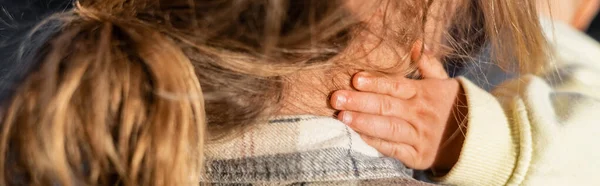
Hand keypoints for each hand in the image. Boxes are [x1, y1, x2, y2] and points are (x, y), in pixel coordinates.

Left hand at [330, 54, 466, 171]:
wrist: (471, 140)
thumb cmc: (448, 107)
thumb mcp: (443, 83)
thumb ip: (427, 64)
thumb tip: (415, 43)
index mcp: (425, 94)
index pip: (397, 86)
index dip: (376, 82)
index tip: (355, 79)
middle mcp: (421, 114)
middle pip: (387, 106)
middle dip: (360, 102)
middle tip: (337, 98)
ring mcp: (419, 136)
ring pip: (388, 128)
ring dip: (363, 122)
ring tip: (343, 117)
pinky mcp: (417, 156)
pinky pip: (392, 149)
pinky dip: (375, 143)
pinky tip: (358, 135)